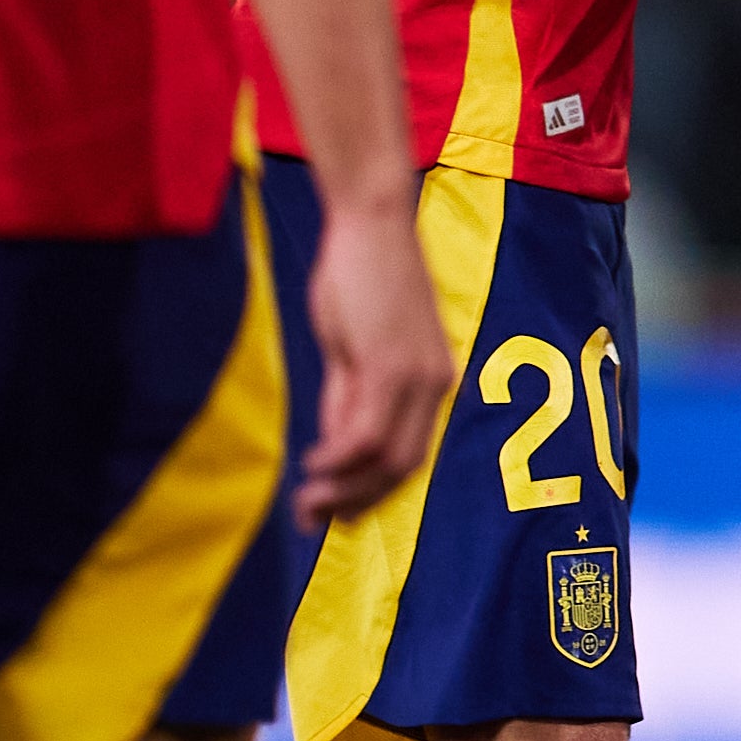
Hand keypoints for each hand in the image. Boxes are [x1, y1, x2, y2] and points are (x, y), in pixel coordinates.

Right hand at [296, 198, 453, 528]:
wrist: (372, 221)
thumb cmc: (360, 278)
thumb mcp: (354, 350)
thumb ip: (347, 398)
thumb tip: (333, 453)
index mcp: (432, 382)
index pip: (409, 457)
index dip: (370, 495)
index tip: (330, 516)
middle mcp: (435, 385)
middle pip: (402, 469)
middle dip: (355, 503)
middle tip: (310, 519)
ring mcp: (416, 376)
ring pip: (386, 458)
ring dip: (343, 489)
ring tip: (304, 501)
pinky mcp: (389, 364)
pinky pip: (363, 432)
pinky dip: (336, 459)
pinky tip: (310, 465)